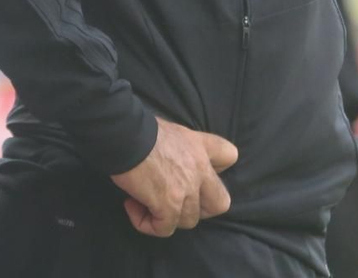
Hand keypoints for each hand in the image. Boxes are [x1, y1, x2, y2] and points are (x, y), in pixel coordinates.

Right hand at [111, 118, 238, 236]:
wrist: (127, 135)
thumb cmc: (141, 128)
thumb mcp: (172, 131)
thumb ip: (181, 148)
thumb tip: (168, 162)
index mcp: (201, 146)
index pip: (229, 156)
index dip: (217, 170)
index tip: (195, 173)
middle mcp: (201, 170)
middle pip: (219, 204)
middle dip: (199, 208)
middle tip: (174, 200)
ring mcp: (187, 190)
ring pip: (189, 220)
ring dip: (167, 216)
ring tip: (144, 200)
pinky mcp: (169, 205)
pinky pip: (164, 229)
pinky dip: (147, 224)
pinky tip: (131, 206)